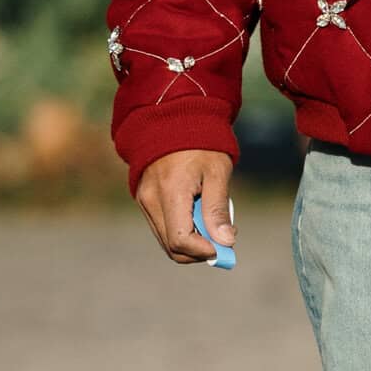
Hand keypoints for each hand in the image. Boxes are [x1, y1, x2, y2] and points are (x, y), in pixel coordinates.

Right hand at [135, 149, 234, 264]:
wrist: (172, 120)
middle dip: (199, 251)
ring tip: (210, 219)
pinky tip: (197, 214)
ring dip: (191, 242)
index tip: (224, 245)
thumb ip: (218, 209)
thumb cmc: (201, 143)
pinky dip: (182, 231)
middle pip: (172, 247)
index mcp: (169, 192)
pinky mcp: (144, 201)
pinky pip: (162, 228)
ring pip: (166, 241)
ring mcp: (144, 202)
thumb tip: (225, 242)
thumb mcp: (217, 172)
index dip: (204, 251)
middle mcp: (150, 200)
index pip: (180, 240)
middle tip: (222, 237)